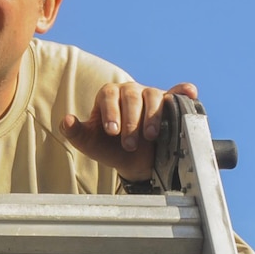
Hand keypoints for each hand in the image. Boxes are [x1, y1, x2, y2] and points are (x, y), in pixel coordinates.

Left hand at [59, 81, 199, 181]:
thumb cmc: (107, 148)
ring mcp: (152, 96)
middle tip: (129, 143)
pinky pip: (178, 94)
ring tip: (151, 136)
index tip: (113, 132)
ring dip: (153, 116)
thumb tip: (65, 119)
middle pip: (132, 96)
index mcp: (109, 95)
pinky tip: (189, 92)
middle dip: (131, 121)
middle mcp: (131, 91)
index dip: (111, 112)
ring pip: (154, 96)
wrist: (132, 162)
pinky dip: (184, 92)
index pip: (109, 94)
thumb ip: (73, 132)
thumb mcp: (88, 142)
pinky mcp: (170, 105)